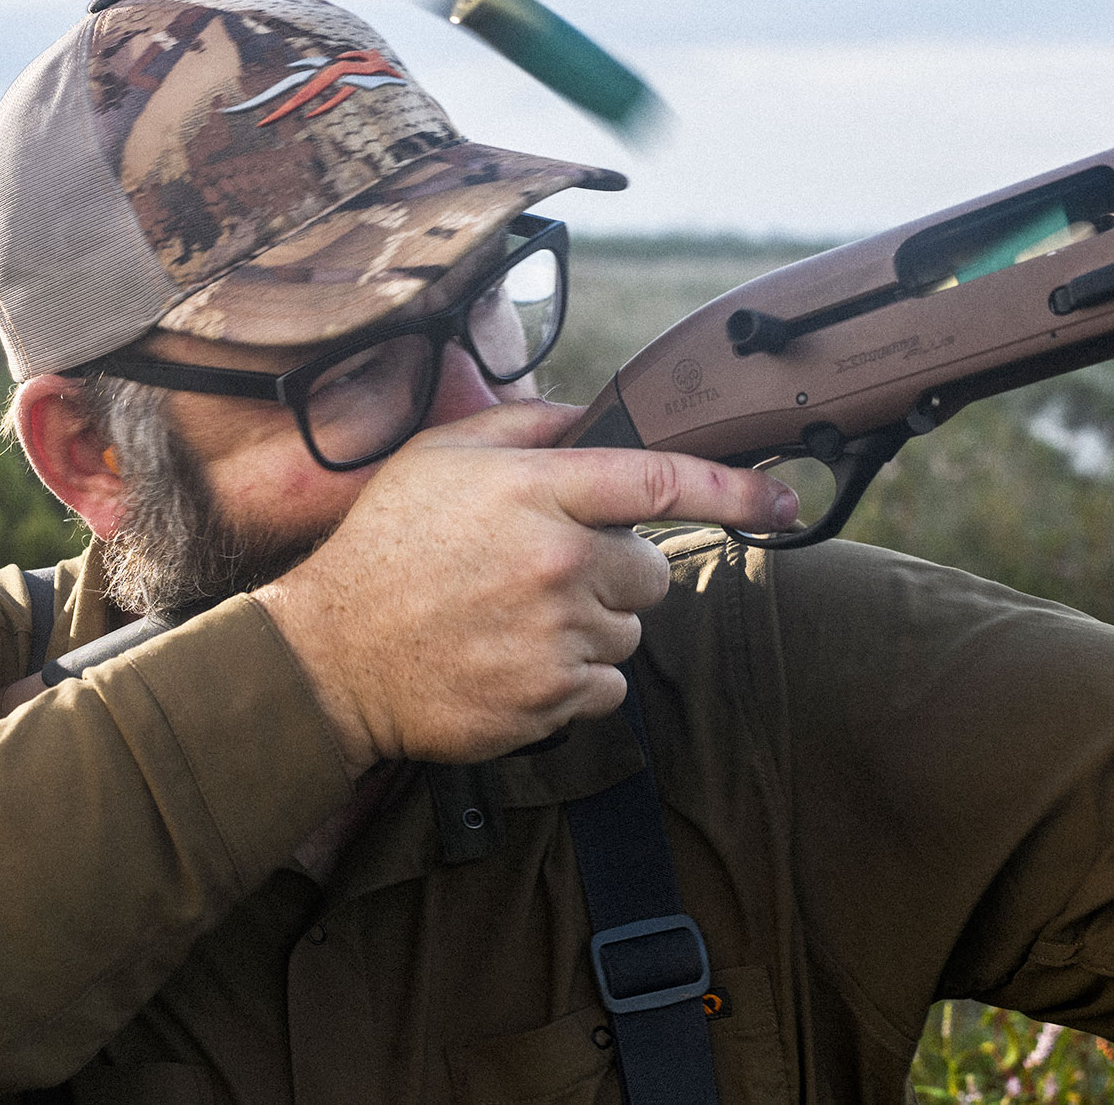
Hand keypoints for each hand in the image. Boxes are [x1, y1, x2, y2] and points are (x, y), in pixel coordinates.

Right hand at [252, 400, 796, 772]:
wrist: (329, 659)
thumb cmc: (387, 548)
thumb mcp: (441, 456)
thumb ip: (524, 424)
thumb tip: (589, 414)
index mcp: (537, 492)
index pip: (662, 481)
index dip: (737, 490)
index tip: (784, 501)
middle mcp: (558, 562)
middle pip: (652, 569)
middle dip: (616, 570)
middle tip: (544, 572)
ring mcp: (557, 636)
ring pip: (629, 630)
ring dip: (590, 625)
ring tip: (514, 618)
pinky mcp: (552, 699)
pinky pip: (608, 687)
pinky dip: (575, 679)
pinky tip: (515, 660)